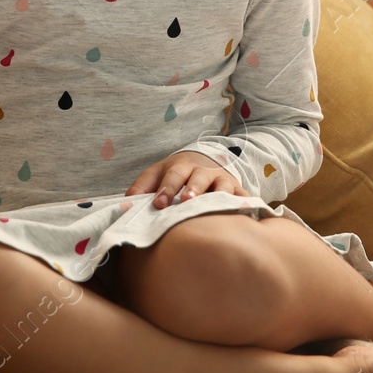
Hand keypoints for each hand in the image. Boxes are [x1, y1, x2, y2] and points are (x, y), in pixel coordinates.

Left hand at [126, 150, 247, 208]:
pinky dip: (245, 203)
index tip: (158, 203)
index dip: (166, 189)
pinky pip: (243, 196)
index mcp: (180, 166)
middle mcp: (202, 171)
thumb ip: (141, 188)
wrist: (204, 160)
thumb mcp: (156, 174)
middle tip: (186, 201)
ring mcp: (221, 180)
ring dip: (217, 194)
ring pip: (222, 185)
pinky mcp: (236, 190)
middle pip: (198, 178)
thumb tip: (126, 204)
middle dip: (192, 189)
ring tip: (213, 205)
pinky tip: (247, 212)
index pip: (172, 176)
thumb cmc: (175, 175)